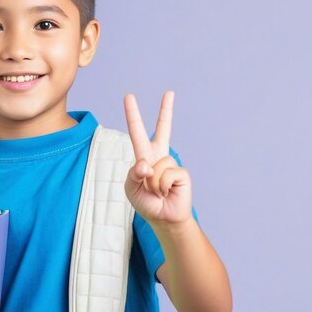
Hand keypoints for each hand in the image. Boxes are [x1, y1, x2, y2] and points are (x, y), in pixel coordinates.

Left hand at [123, 91, 192, 224]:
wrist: (162, 218)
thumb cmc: (145, 202)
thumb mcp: (130, 187)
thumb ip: (133, 173)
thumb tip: (147, 164)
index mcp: (144, 155)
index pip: (137, 131)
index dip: (133, 114)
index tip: (129, 96)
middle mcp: (158, 156)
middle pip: (163, 129)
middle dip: (166, 110)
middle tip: (169, 92)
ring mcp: (171, 163)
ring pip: (157, 165)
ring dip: (152, 183)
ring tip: (156, 191)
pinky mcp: (181, 173)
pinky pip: (166, 174)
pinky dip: (162, 187)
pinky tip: (167, 192)